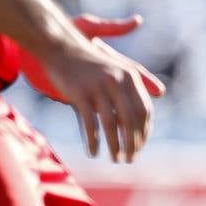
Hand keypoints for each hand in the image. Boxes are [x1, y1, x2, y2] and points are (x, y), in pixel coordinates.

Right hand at [21, 14, 166, 162]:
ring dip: (115, 146)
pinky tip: (94, 153)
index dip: (144, 132)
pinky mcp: (79, 93)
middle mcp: (117, 80)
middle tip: (130, 159)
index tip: (140, 147)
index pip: (145, 111)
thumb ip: (129, 93)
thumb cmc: (89, 64)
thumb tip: (142, 124)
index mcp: (130, 76)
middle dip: (133, 143)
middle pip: (131, 120)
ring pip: (111, 125)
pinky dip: (93, 141)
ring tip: (116, 159)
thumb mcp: (114, 72)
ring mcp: (98, 86)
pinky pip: (90, 124)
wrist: (60, 46)